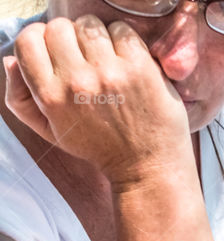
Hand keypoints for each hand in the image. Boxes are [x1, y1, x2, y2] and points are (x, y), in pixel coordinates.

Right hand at [4, 16, 192, 186]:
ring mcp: (109, 73)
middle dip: (69, 39)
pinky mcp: (139, 67)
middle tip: (85, 60)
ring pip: (89, 24)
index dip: (41, 41)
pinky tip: (127, 64)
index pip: (28, 39)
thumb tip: (10, 60)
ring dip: (96, 37)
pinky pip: (121, 30)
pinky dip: (123, 41)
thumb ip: (21, 97)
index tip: (57, 55)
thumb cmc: (98, 147)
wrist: (146, 169)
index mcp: (51, 97)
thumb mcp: (52, 131)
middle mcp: (77, 82)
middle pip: (58, 27)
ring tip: (106, 62)